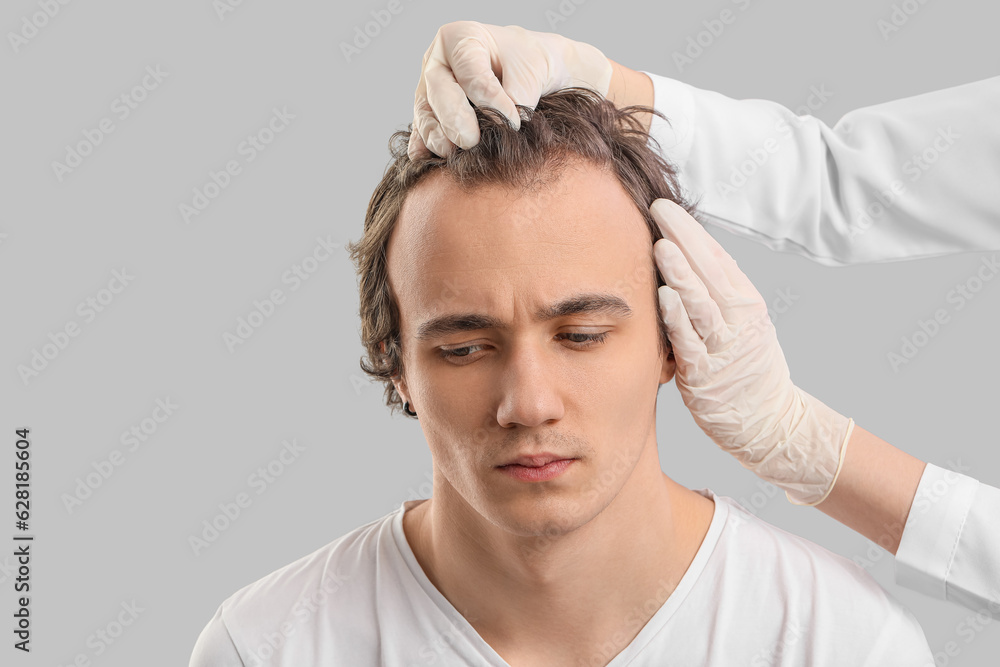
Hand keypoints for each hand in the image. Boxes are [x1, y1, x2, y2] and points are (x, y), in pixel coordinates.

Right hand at [408, 21, 612, 159]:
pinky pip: (420, 133)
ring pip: (425, 114)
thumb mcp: (532, 71)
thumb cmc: (529, 65)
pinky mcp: (428, 117)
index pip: (469, 69)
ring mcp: (429, 91)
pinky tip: (429, 161)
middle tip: (471, 141)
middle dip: (453, 118)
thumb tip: (502, 124)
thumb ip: (517, 94)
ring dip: (436, 136)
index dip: (488, 98)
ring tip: (452, 153)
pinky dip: (424, 148)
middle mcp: (437, 62)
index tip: (514, 121)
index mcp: (460, 37)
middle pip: (438, 91)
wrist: (529, 76)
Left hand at [649, 199, 854, 505]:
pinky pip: (691, 342)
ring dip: (680, 273)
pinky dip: (678, 319)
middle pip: (709, 271)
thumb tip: (682, 259)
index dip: (690, 231)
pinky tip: (663, 297)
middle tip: (657, 210)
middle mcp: (739, 319)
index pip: (716, 257)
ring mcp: (725, 346)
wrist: (772, 422)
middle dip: (683, 238)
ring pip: (701, 302)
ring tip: (661, 246)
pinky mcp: (708, 374)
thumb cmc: (748, 370)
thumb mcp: (741, 324)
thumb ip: (715, 295)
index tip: (666, 208)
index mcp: (746, 302)